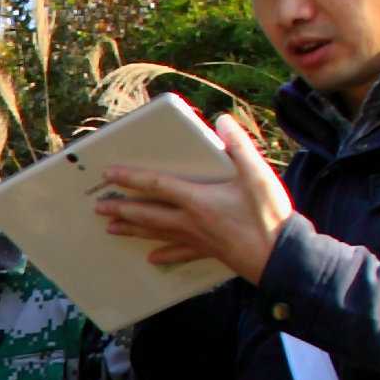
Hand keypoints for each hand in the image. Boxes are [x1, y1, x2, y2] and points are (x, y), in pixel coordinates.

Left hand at [90, 112, 296, 281]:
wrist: (281, 257)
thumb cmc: (269, 216)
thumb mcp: (257, 175)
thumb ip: (239, 147)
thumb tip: (223, 121)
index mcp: (197, 199)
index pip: (156, 185)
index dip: (131, 178)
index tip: (109, 175)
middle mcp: (190, 221)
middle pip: (147, 214)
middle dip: (121, 209)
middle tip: (98, 208)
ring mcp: (197, 239)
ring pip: (157, 233)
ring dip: (133, 230)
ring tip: (111, 229)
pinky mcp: (209, 252)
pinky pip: (179, 253)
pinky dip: (164, 254)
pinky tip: (153, 258)